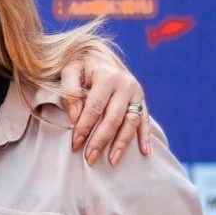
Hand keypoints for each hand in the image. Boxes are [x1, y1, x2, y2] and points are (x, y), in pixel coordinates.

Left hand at [60, 47, 149, 166]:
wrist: (100, 53)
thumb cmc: (81, 64)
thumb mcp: (70, 69)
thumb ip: (69, 90)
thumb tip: (75, 117)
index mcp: (107, 75)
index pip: (95, 106)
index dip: (85, 126)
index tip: (75, 144)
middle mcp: (125, 84)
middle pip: (114, 117)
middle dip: (101, 140)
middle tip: (89, 159)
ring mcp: (136, 93)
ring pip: (131, 122)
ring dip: (122, 144)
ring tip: (112, 162)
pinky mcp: (142, 100)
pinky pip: (145, 121)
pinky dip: (145, 137)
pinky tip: (145, 153)